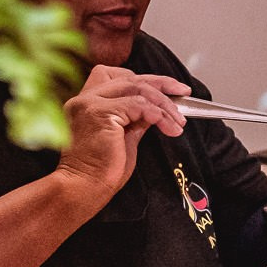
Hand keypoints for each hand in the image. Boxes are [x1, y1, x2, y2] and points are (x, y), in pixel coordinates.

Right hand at [54, 66, 188, 199]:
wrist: (82, 190)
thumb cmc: (98, 173)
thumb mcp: (124, 139)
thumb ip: (135, 121)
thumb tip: (153, 112)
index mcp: (87, 103)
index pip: (119, 77)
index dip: (146, 80)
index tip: (169, 89)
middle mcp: (85, 99)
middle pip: (129, 77)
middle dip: (161, 83)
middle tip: (183, 92)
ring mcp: (90, 103)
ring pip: (137, 88)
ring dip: (163, 104)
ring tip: (178, 121)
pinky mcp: (101, 113)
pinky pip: (139, 105)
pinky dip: (158, 115)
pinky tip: (169, 127)